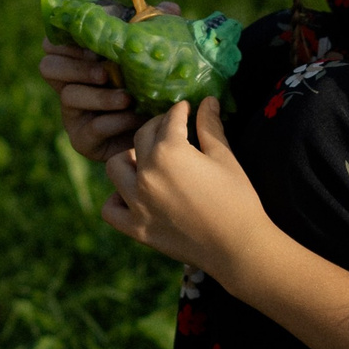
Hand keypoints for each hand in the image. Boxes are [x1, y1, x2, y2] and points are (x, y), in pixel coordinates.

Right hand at [38, 0, 175, 162]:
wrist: (164, 133)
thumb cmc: (155, 87)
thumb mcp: (155, 55)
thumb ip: (159, 30)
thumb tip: (170, 7)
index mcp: (80, 59)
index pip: (53, 43)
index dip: (64, 40)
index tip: (91, 43)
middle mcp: (70, 83)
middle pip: (49, 66)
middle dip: (77, 67)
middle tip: (105, 72)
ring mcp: (73, 113)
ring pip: (69, 96)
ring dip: (100, 96)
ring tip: (127, 98)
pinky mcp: (83, 140)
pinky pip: (90, 128)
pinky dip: (113, 121)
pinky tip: (133, 117)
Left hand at [102, 98, 272, 277]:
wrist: (238, 247)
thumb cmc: (237, 199)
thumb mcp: (224, 157)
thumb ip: (210, 127)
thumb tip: (207, 101)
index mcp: (169, 152)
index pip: (169, 120)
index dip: (180, 111)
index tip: (186, 109)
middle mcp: (146, 174)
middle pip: (141, 137)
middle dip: (158, 127)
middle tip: (172, 130)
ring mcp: (137, 203)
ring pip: (116, 167)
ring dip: (129, 159)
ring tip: (147, 160)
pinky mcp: (136, 228)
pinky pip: (110, 208)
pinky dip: (117, 199)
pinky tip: (132, 194)